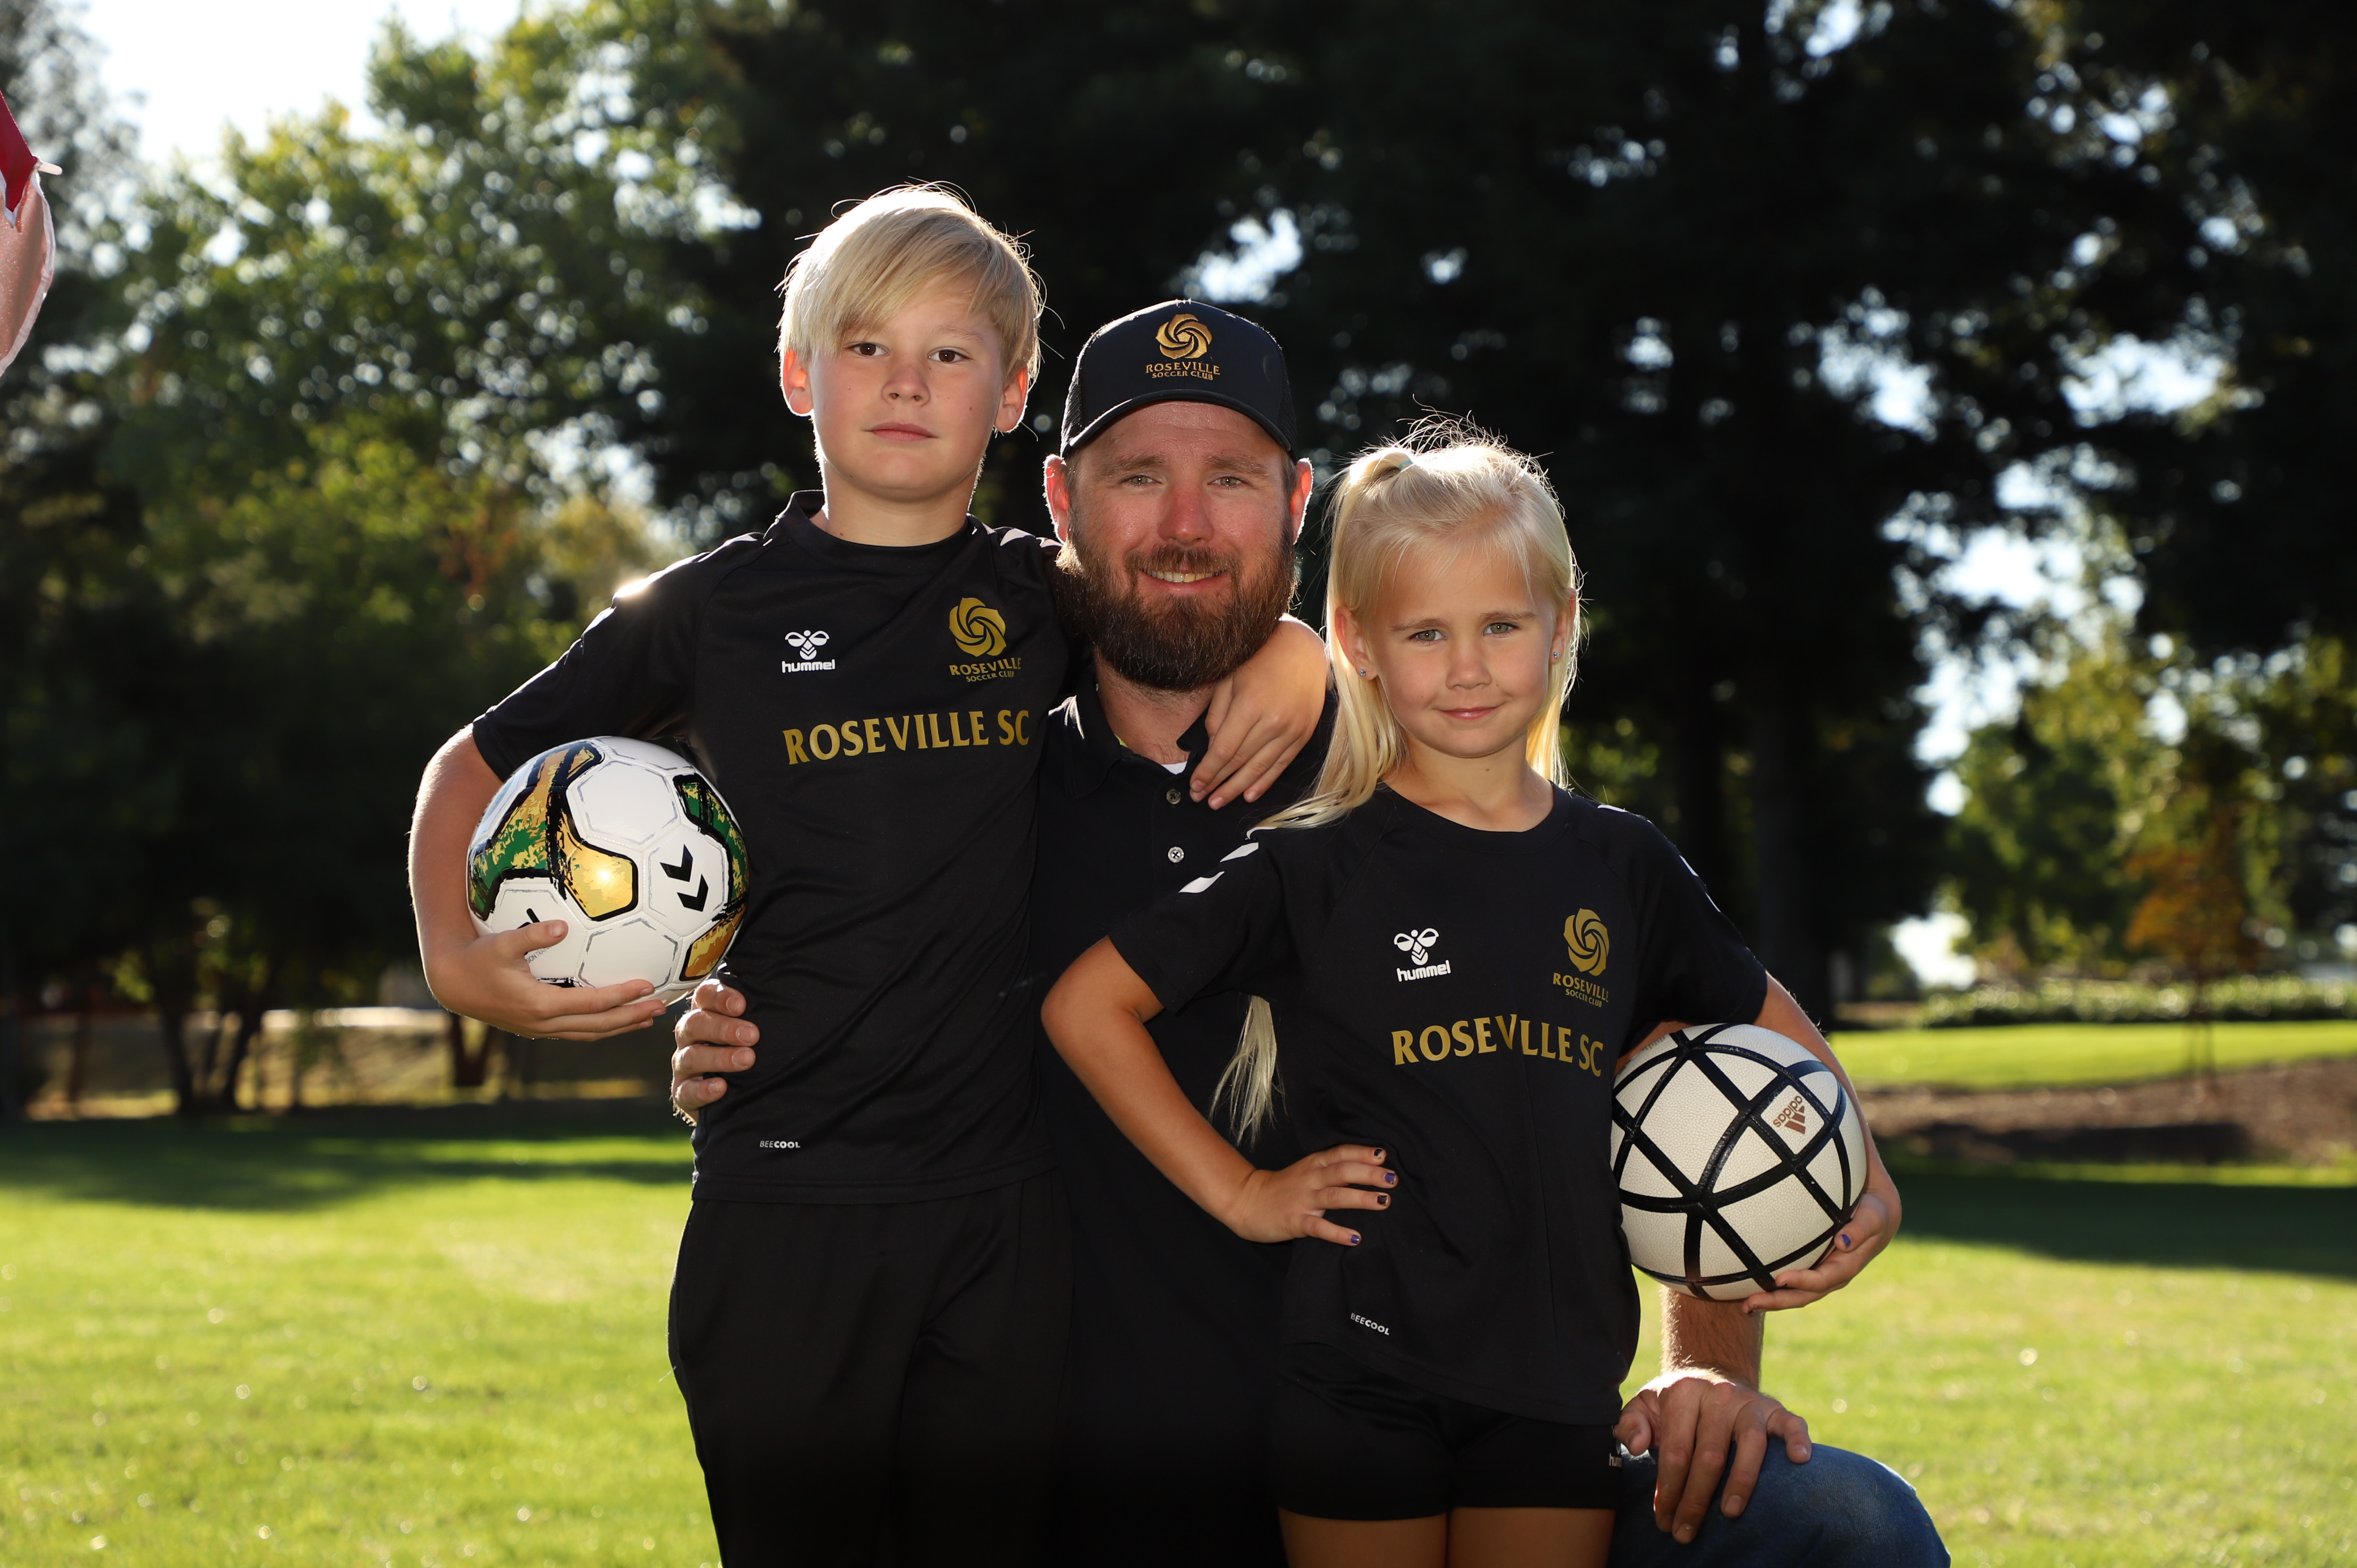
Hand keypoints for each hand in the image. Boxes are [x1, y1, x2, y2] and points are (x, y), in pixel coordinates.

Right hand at [425, 921, 663, 1039]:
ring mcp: (540, 1029)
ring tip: (647, 1019)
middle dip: (631, 1018)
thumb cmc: (477, 958)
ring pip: (589, 1033)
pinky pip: (576, 1031)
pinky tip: (615, 1019)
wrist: (451, 983)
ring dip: (620, 1027)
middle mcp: (543, 1023)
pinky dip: (600, 1027)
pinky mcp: (536, 1027)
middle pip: (598, 1025)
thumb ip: (531, 935)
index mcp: (539, 1004)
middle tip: (660, 1010)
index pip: (592, 1004)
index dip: (622, 996)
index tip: (648, 986)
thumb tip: (562, 926)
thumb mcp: (501, 943)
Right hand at [672, 979, 756, 1123]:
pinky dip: (703, 1090)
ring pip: (691, 1056)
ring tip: (747, 1060)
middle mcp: (691, 1035)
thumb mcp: (758, 1027)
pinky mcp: (684, 1092)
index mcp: (707, 1012)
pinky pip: (686, 1091)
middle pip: (695, 1023)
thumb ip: (762, 1010)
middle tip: (752, 1035)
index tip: (742, 1004)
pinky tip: (721, 1087)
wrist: (747, 1094)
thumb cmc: (754, 1048)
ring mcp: (684, 1064)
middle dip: (723, 1028)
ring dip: (719, 1057)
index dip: (720, 997)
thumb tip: (785, 989)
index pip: (705, 995)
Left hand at [1193, 618, 1326, 807]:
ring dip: (1238, 789)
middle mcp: (1273, 721)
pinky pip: (1281, 765)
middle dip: (1218, 783)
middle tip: (1202, 800)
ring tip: (1219, 802)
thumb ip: (1217, 715)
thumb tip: (1211, 749)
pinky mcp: (1303, 735)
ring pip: (1260, 768)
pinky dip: (1265, 782)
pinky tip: (1250, 796)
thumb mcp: (1230, 680)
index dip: (1208, 771)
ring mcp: (1291, 730)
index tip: (1194, 785)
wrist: (1302, 650)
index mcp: (1250, 706)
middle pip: (1240, 762)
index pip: (1224, 749)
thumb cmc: (1259, 661)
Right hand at [1218, 1144, 1391, 1244]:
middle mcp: (1311, 1179)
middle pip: (1343, 1172)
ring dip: (1361, 1198)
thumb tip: (1369, 1168)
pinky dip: (1338, 1232)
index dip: (1363, 1153)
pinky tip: (1356, 1238)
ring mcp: (1304, 1200)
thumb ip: (1331, 1168)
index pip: (1341, 1153)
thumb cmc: (1283, 1187)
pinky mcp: (1296, 1221)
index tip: (1385, 1154)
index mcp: (1314, 1164)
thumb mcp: (1307, 1170)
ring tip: (1384, 1201)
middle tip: (1393, 1179)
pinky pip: (1320, 1228)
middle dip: (1369, 1174)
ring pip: (1335, 1196)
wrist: (1248, 1201)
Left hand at [1616, 1369, 1811, 1542]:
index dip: (1669, 1489)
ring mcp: (1750, 1402)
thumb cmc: (1675, 1403)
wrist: (1710, 1376)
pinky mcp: (1775, 1409)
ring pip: (1750, 1444)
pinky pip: (1791, 1423)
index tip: (1663, 1518)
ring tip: (1730, 1513)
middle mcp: (1719, 1395)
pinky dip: (1798, 1440)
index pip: (1676, 1450)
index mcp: (1684, 1393)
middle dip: (1696, 1499)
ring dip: (1742, 1482)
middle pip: (1710, 1455)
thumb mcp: (1645, 1406)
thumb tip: (1639, 1447)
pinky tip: (1798, 1460)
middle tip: (1686, 1532)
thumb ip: (1631, 1424)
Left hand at [1740, 1161, 1900, 1310]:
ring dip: (1771, 1301)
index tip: (1780, 1279)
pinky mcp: (1812, 1270)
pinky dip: (1772, 1290)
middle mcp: (1832, 1278)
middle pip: (1803, 1296)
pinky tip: (1749, 1289)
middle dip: (1778, 1301)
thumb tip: (1843, 1241)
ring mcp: (1821, 1276)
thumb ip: (1860, 1228)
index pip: (1822, 1280)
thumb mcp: (1872, 1217)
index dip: (1802, 1282)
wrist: (1873, 1219)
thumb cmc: (1871, 1213)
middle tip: (1750, 1303)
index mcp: (1846, 1267)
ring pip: (1795, 1295)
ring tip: (1745, 1306)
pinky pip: (1791, 1285)